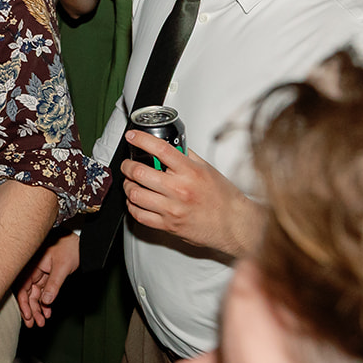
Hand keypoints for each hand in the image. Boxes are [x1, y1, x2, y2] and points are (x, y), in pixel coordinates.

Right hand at [16, 233, 79, 326]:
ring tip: (42, 321)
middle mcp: (32, 269)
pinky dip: (44, 301)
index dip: (23, 303)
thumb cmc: (70, 248)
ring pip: (34, 294)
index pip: (22, 287)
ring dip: (37, 308)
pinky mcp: (46, 275)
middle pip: (27, 293)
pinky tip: (48, 311)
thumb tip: (46, 301)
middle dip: (30, 309)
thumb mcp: (62, 267)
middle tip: (33, 324)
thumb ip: (53, 285)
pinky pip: (42, 291)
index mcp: (31, 264)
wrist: (80, 241)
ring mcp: (39, 272)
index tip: (27, 316)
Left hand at [121, 131, 261, 258]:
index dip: (141, 140)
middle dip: (127, 166)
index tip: (132, 136)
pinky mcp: (168, 226)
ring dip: (127, 186)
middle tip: (127, 164)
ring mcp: (172, 209)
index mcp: (190, 172)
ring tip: (130, 182)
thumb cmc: (224, 198)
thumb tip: (171, 144)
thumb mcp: (207, 168)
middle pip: (139, 172)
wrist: (235, 225)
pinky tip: (136, 201)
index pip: (160, 149)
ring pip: (135, 194)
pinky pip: (139, 215)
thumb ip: (187, 155)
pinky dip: (132, 206)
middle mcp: (179, 190)